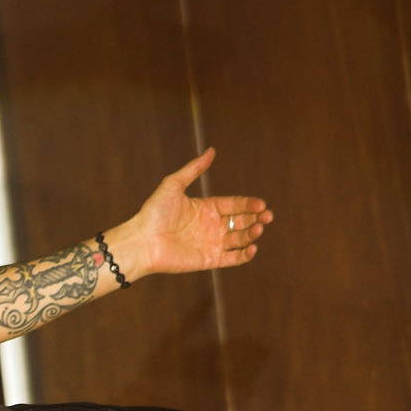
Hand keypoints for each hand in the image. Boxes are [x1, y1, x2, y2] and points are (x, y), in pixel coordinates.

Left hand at [116, 148, 271, 276]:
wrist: (143, 241)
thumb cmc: (155, 212)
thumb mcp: (174, 184)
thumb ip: (194, 169)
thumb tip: (212, 150)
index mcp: (206, 208)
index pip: (235, 205)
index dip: (249, 205)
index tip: (261, 204)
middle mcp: (211, 226)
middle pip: (241, 221)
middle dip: (256, 218)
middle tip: (267, 216)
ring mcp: (211, 244)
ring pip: (239, 239)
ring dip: (251, 234)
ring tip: (258, 228)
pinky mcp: (209, 260)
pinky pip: (232, 258)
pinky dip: (245, 254)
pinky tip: (252, 247)